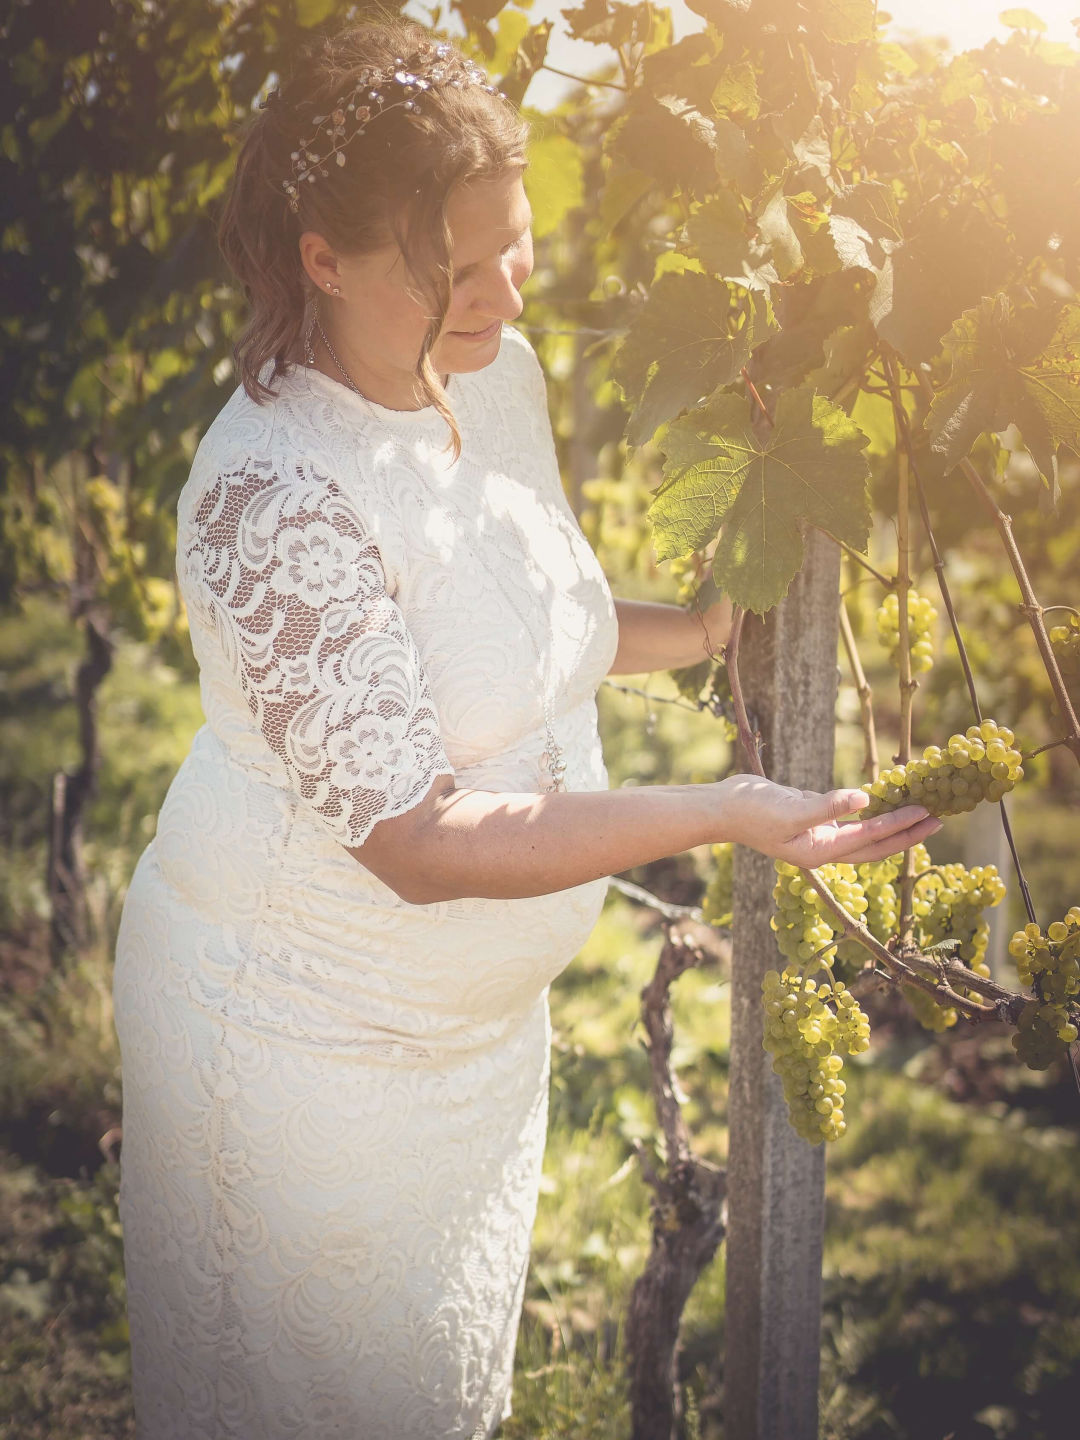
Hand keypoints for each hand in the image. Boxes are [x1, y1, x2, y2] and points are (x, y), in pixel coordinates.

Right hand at [714, 773, 942, 866]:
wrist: (722, 807)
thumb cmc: (752, 811)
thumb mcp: (791, 810)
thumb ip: (828, 806)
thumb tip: (865, 798)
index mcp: (821, 851)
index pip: (871, 839)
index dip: (900, 826)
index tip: (927, 813)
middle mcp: (823, 848)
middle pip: (875, 845)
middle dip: (907, 834)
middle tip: (938, 820)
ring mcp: (817, 834)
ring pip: (863, 832)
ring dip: (890, 823)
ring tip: (917, 811)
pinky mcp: (810, 818)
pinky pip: (848, 817)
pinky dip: (868, 811)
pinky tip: (880, 801)